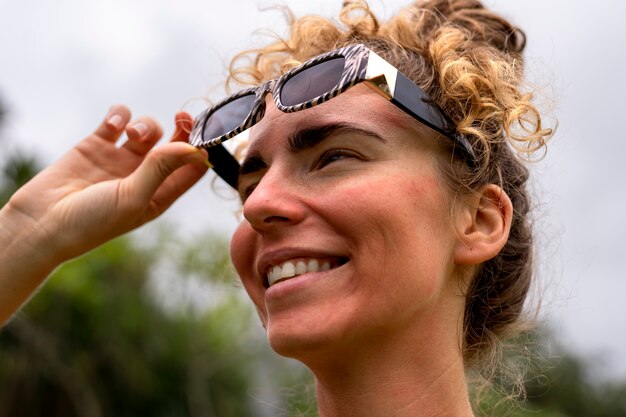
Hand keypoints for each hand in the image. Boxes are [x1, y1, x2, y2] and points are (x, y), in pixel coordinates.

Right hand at [2, 104, 208, 265]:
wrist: (42, 223)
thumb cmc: (93, 221)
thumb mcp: (134, 197)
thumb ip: (162, 168)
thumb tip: (196, 148)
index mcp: (160, 194)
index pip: (192, 168)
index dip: (202, 149)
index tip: (207, 133)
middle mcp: (144, 175)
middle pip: (175, 144)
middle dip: (182, 129)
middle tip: (183, 117)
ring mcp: (121, 159)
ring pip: (148, 129)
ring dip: (146, 125)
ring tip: (132, 135)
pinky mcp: (97, 144)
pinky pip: (118, 120)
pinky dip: (121, 115)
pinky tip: (115, 125)